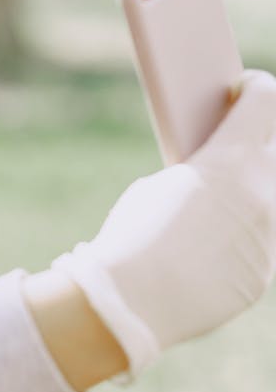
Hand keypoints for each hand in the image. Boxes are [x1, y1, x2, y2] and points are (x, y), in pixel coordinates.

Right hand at [51, 70, 275, 374]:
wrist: (130, 301)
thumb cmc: (131, 237)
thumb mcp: (157, 189)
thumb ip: (199, 178)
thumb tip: (217, 187)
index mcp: (230, 160)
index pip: (265, 100)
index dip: (255, 89)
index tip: (245, 90)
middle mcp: (263, 193)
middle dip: (257, 151)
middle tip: (232, 156)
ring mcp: (269, 237)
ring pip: (269, 206)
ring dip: (248, 203)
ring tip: (207, 219)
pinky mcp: (264, 274)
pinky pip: (258, 251)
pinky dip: (237, 249)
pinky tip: (203, 258)